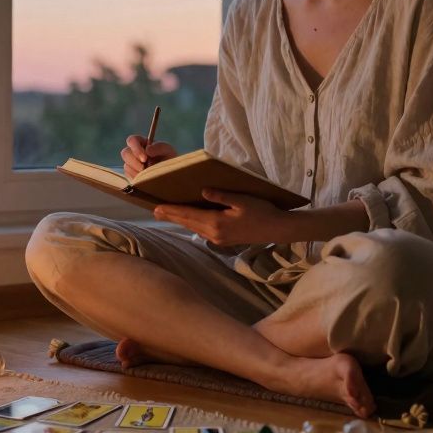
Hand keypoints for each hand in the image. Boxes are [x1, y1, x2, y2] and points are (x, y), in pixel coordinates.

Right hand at [121, 135, 176, 177]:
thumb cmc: (169, 158)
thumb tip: (147, 149)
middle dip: (134, 162)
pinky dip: (138, 178)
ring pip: (127, 166)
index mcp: (141, 142)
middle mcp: (134, 152)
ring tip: (149, 174)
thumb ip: (159, 147)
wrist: (171, 174)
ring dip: (137, 171)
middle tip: (144, 169)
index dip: (136, 148)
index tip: (144, 158)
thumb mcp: (168, 150)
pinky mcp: (131, 174)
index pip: (132, 140)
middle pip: (125, 153)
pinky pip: (129, 176)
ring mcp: (131, 164)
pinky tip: (146, 179)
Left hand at [153, 188, 289, 245]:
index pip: (189, 215)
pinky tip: (188, 219)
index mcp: (217, 223)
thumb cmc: (262, 211)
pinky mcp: (223, 240)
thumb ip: (221, 196)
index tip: (157, 208)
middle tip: (154, 211)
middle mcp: (214, 234)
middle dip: (171, 216)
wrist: (277, 229)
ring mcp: (219, 239)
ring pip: (194, 228)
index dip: (172, 211)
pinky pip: (202, 231)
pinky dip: (192, 224)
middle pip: (188, 223)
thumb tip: (202, 191)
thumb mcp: (242, 200)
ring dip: (181, 221)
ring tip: (167, 214)